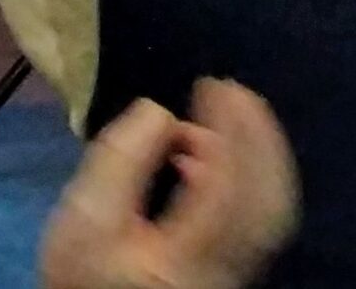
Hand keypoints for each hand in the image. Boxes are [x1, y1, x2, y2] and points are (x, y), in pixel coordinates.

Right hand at [40, 79, 298, 288]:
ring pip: (269, 211)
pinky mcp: (232, 267)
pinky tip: (219, 158)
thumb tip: (157, 111)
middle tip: (234, 89)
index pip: (227, 187)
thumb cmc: (87, 267)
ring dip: (259, 154)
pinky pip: (259, 217)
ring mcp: (236, 269)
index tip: (212, 86)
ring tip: (234, 112)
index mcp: (189, 252)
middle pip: (266, 201)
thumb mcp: (86, 213)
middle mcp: (227, 264)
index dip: (229, 131)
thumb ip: (119, 159)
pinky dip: (251, 176)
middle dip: (257, 137)